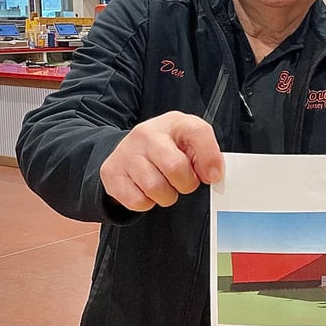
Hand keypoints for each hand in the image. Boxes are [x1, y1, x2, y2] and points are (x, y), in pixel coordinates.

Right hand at [99, 111, 223, 211]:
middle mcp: (148, 133)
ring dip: (167, 195)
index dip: (210, 157)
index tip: (213, 175)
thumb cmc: (167, 148)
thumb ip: (206, 154)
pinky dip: (147, 203)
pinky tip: (147, 190)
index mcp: (175, 123)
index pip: (198, 132)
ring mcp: (127, 152)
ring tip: (165, 186)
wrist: (129, 150)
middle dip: (186, 183)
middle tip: (185, 182)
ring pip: (155, 187)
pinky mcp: (112, 172)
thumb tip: (213, 173)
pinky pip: (138, 201)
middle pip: (175, 166)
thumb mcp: (189, 142)